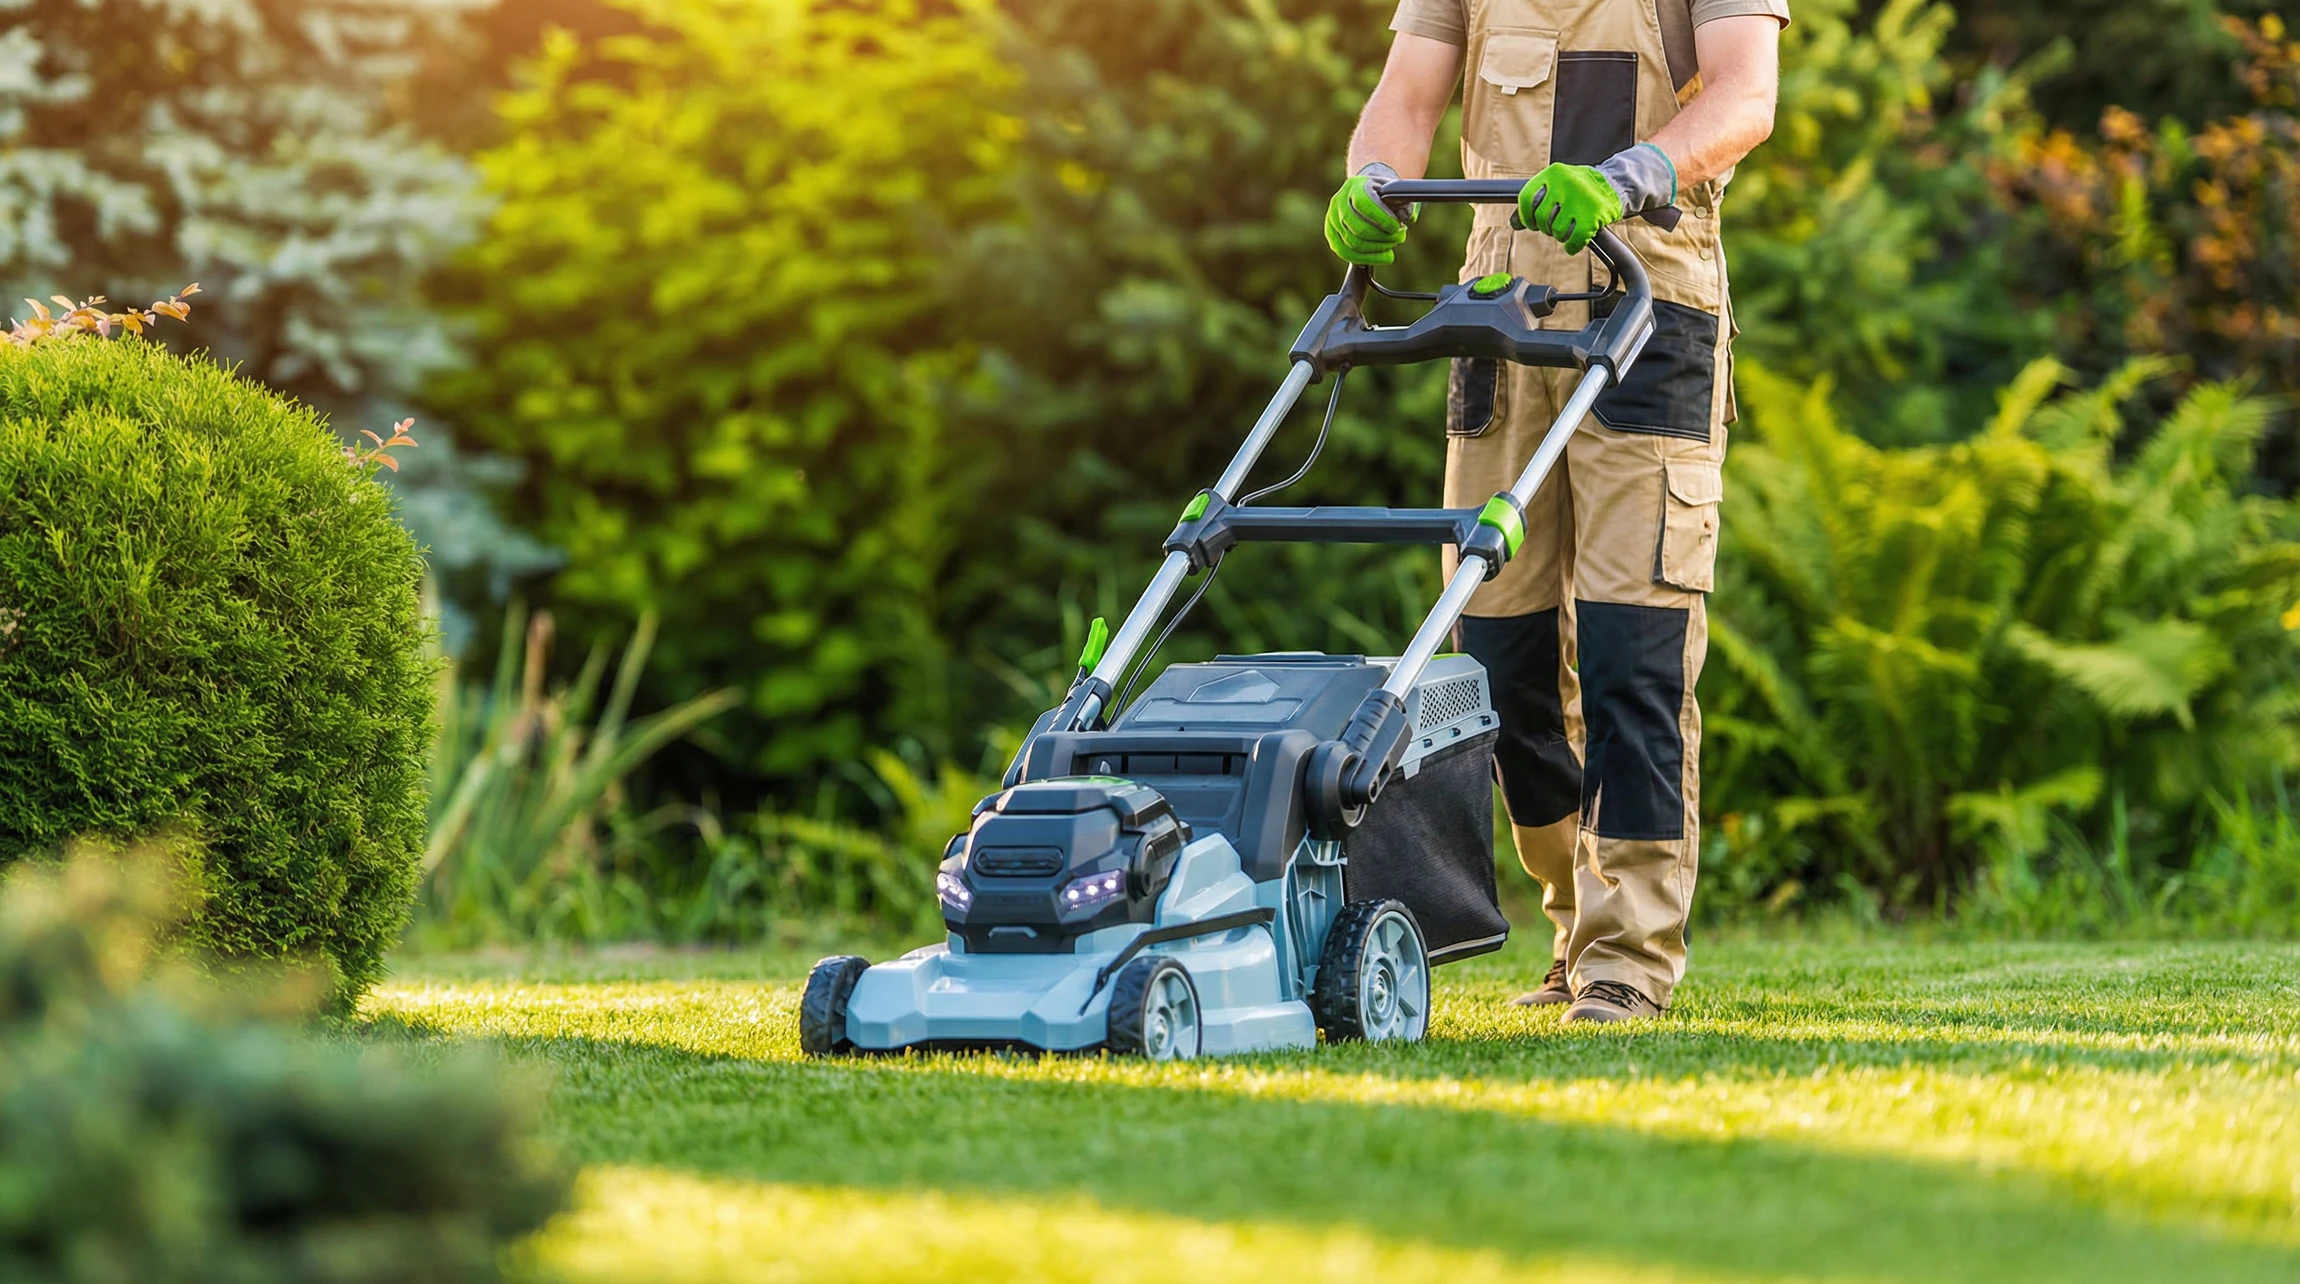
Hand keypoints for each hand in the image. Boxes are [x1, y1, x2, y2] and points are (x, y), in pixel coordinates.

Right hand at [1325, 164, 1412, 265]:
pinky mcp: (1331, 235)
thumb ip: (1404, 203)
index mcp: (1354, 186)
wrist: (1364, 192)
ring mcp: (1332, 219)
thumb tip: (1407, 218)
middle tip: (1399, 237)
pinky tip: (1383, 256)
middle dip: (1383, 237)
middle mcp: (1338, 201)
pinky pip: (1346, 253)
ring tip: (1392, 245)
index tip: (1397, 226)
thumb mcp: (1395, 192)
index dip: (1382, 218)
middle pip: (1358, 228)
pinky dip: (1367, 258)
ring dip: (1378, 249)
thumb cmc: (1382, 193)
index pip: (1363, 203)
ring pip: (1353, 244)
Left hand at [1516, 144, 1676, 255]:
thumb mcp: (1558, 186)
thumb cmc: (1582, 188)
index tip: (1531, 223)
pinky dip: (1572, 245)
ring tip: (1569, 228)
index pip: (1527, 199)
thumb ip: (1536, 201)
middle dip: (1546, 227)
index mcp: (1554, 173)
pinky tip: (1575, 242)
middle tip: (1555, 225)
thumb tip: (1514, 222)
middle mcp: (1566, 184)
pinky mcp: (1593, 215)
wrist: (1617, 184)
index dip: (1526, 216)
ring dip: (1561, 235)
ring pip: (1556, 231)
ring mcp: (1580, 199)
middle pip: (1542, 218)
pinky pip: (1574, 240)